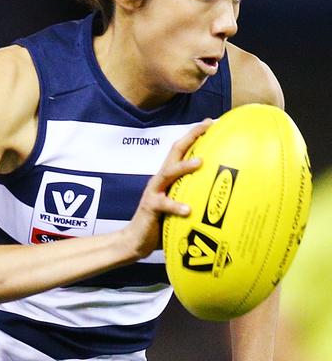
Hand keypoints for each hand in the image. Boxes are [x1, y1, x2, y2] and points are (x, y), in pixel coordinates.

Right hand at [120, 120, 210, 261]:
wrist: (135, 240)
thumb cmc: (161, 223)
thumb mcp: (179, 204)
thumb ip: (193, 196)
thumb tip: (226, 196)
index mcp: (168, 177)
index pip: (181, 150)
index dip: (195, 134)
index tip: (212, 121)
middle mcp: (160, 180)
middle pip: (174, 152)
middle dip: (190, 137)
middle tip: (207, 126)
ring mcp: (154, 192)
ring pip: (168, 173)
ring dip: (184, 167)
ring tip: (200, 162)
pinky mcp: (150, 207)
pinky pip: (164, 204)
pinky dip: (176, 205)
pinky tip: (189, 209)